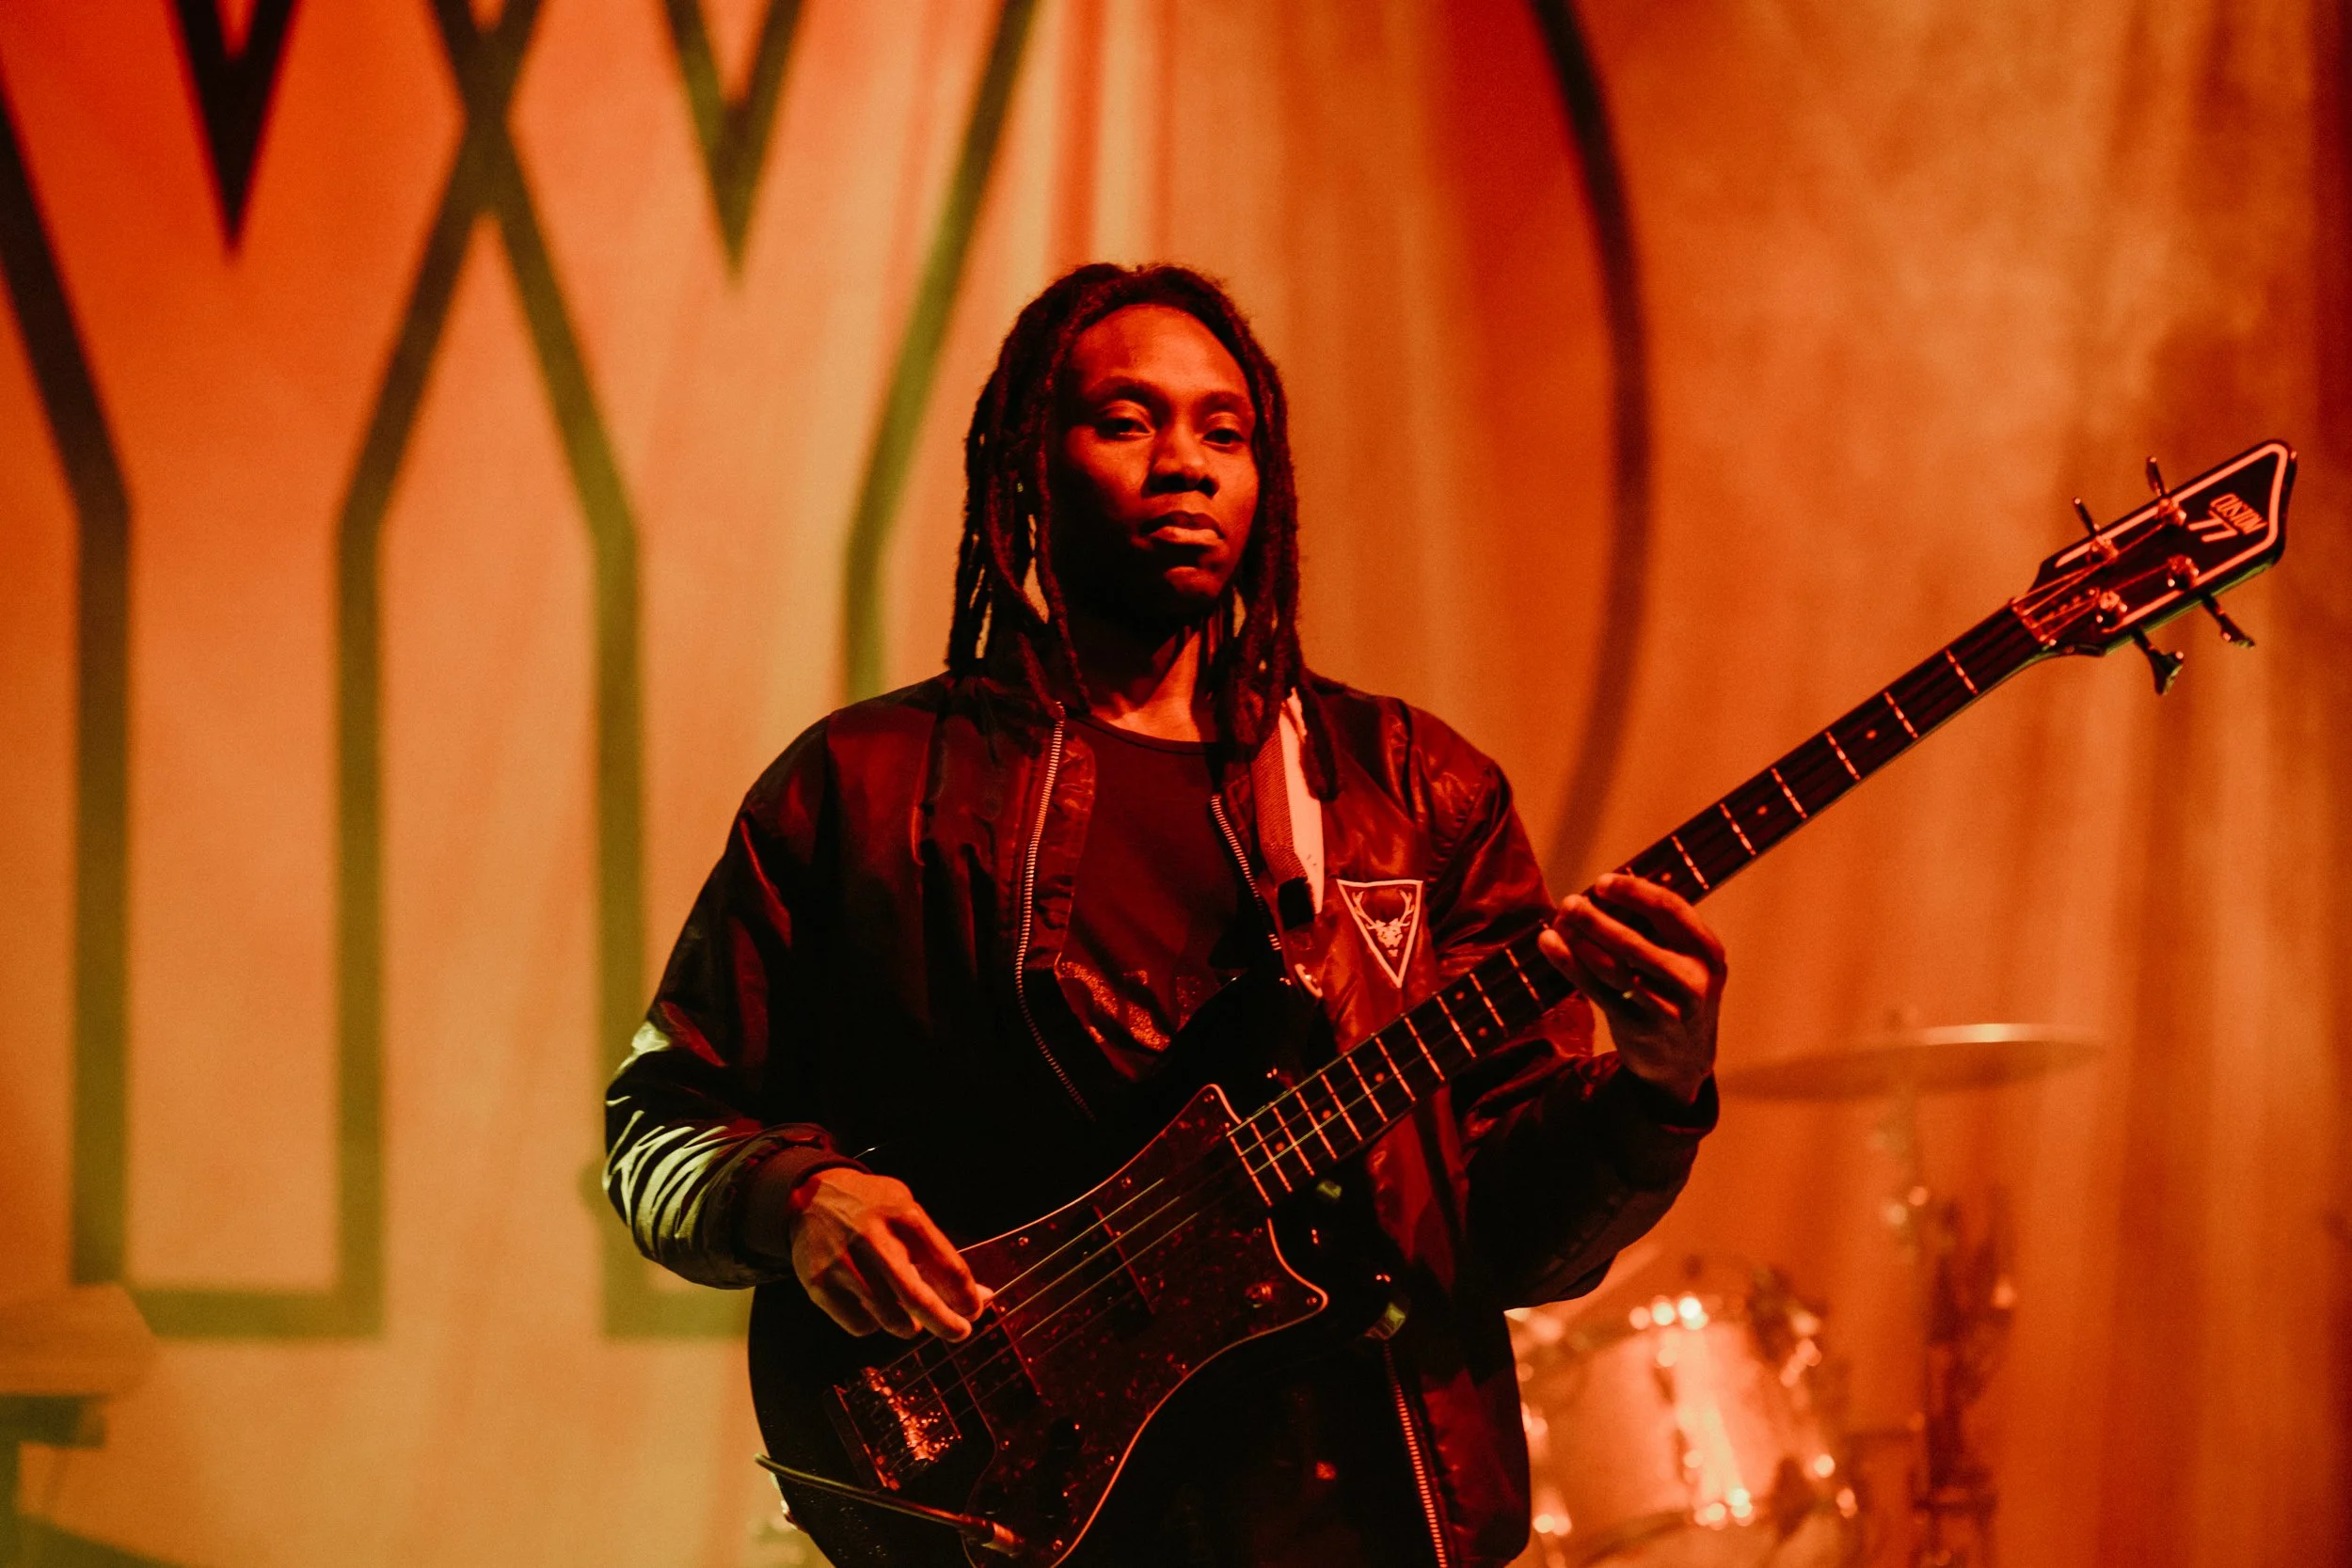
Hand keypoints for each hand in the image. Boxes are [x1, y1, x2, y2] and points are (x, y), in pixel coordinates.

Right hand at [755, 1166, 990, 1340]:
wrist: (811, 1195)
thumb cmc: (872, 1207)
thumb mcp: (909, 1211)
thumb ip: (940, 1252)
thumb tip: (979, 1295)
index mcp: (904, 1218)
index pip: (948, 1268)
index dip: (967, 1297)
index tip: (975, 1310)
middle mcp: (874, 1241)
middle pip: (920, 1300)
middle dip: (948, 1324)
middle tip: (960, 1332)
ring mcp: (844, 1265)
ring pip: (892, 1320)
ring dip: (911, 1326)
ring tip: (912, 1317)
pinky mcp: (821, 1285)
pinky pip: (861, 1325)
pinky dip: (874, 1324)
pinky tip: (874, 1306)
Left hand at [1537, 873, 1725, 1103]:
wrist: (1683, 1062)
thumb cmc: (1677, 994)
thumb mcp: (1686, 961)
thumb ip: (1658, 930)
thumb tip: (1604, 890)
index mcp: (1708, 953)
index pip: (1671, 910)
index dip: (1634, 892)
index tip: (1602, 882)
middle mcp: (1693, 981)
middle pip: (1636, 943)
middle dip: (1596, 919)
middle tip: (1569, 902)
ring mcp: (1666, 1009)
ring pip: (1613, 968)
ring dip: (1580, 941)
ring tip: (1558, 922)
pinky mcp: (1637, 1028)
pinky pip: (1597, 991)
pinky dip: (1570, 965)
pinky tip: (1550, 945)